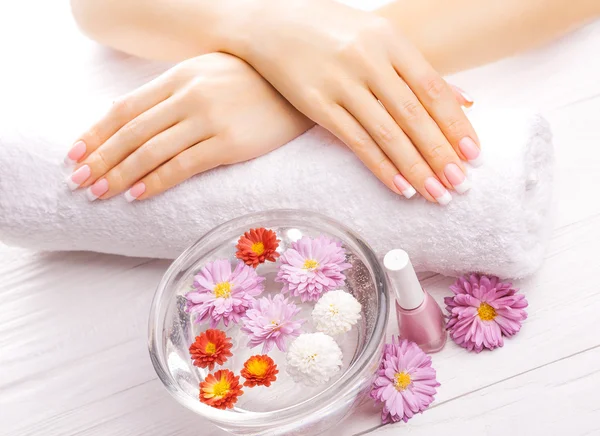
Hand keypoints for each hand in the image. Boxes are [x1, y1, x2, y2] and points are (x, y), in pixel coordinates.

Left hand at [65, 53, 312, 200]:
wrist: (298, 90)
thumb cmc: (251, 84)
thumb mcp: (206, 74)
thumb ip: (171, 91)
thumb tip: (130, 114)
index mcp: (180, 77)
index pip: (126, 107)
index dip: (97, 132)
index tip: (75, 153)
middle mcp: (190, 96)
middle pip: (132, 131)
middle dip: (100, 158)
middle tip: (78, 181)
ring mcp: (210, 119)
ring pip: (152, 151)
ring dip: (121, 174)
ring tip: (99, 193)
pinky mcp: (229, 144)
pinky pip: (184, 166)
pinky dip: (157, 181)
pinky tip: (138, 194)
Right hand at [234, 0, 481, 203]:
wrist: (271, 22)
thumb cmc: (332, 30)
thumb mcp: (379, 36)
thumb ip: (420, 70)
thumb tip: (465, 100)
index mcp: (390, 40)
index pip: (433, 89)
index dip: (456, 125)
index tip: (474, 155)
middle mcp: (368, 60)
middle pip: (414, 116)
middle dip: (441, 154)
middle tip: (461, 185)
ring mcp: (340, 83)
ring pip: (387, 134)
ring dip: (416, 168)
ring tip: (436, 194)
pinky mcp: (315, 104)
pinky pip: (355, 142)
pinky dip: (381, 167)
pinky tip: (400, 186)